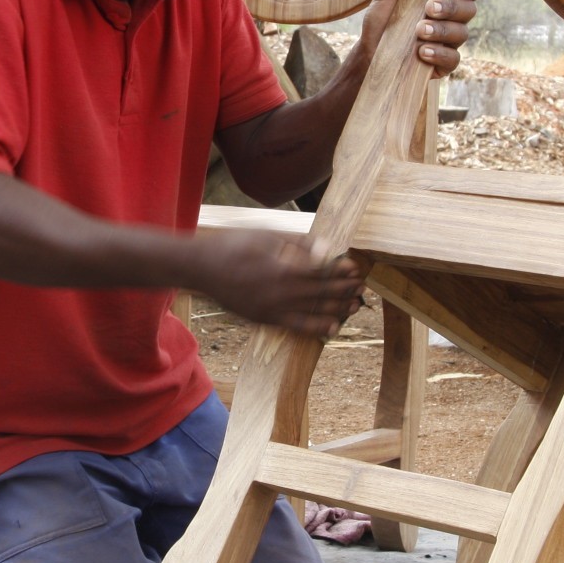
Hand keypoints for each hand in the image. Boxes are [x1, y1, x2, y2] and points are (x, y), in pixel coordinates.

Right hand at [188, 229, 367, 338]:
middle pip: (322, 292)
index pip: (322, 271)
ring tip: (356, 305)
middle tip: (363, 286)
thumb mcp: (266, 234)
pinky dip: (317, 328)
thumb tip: (328, 248)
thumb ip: (299, 243)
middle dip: (345, 289)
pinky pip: (296, 327)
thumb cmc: (233, 245)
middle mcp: (280, 292)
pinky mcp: (264, 319)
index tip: (356, 268)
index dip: (341, 271)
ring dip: (338, 308)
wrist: (200, 268)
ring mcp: (272, 309)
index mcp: (282, 268)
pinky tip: (333, 327)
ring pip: (314, 311)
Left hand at [359, 0, 478, 78]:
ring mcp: (449, 42)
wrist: (368, 50)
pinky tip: (423, 51)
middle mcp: (452, 19)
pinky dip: (440, 54)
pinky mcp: (442, 64)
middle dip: (452, 7)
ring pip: (462, 34)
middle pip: (469, 10)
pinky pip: (453, 59)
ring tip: (420, 30)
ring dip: (442, 30)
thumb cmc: (383, 16)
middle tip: (430, 7)